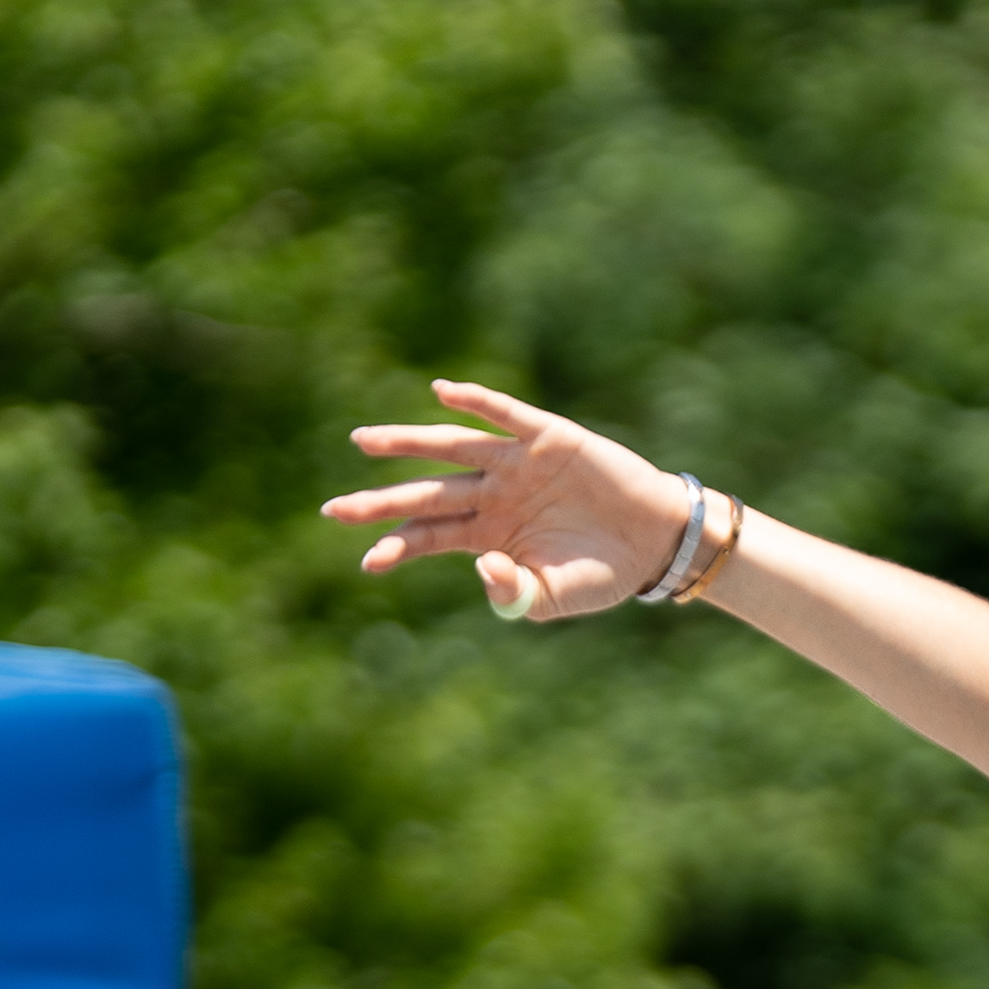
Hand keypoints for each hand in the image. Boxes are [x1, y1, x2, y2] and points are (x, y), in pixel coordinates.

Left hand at [324, 385, 698, 625]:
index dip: (398, 545)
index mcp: (488, 535)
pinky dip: (475, 401)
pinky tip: (442, 392)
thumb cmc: (604, 573)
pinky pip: (504, 414)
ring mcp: (516, 464)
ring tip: (364, 442)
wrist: (655, 540)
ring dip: (407, 443)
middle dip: (382, 501)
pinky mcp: (547, 437)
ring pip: (451, 448)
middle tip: (333, 511)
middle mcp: (493, 494)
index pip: (430, 536)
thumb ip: (516, 593)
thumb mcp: (556, 597)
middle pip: (427, 493)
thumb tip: (481, 564)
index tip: (368, 562)